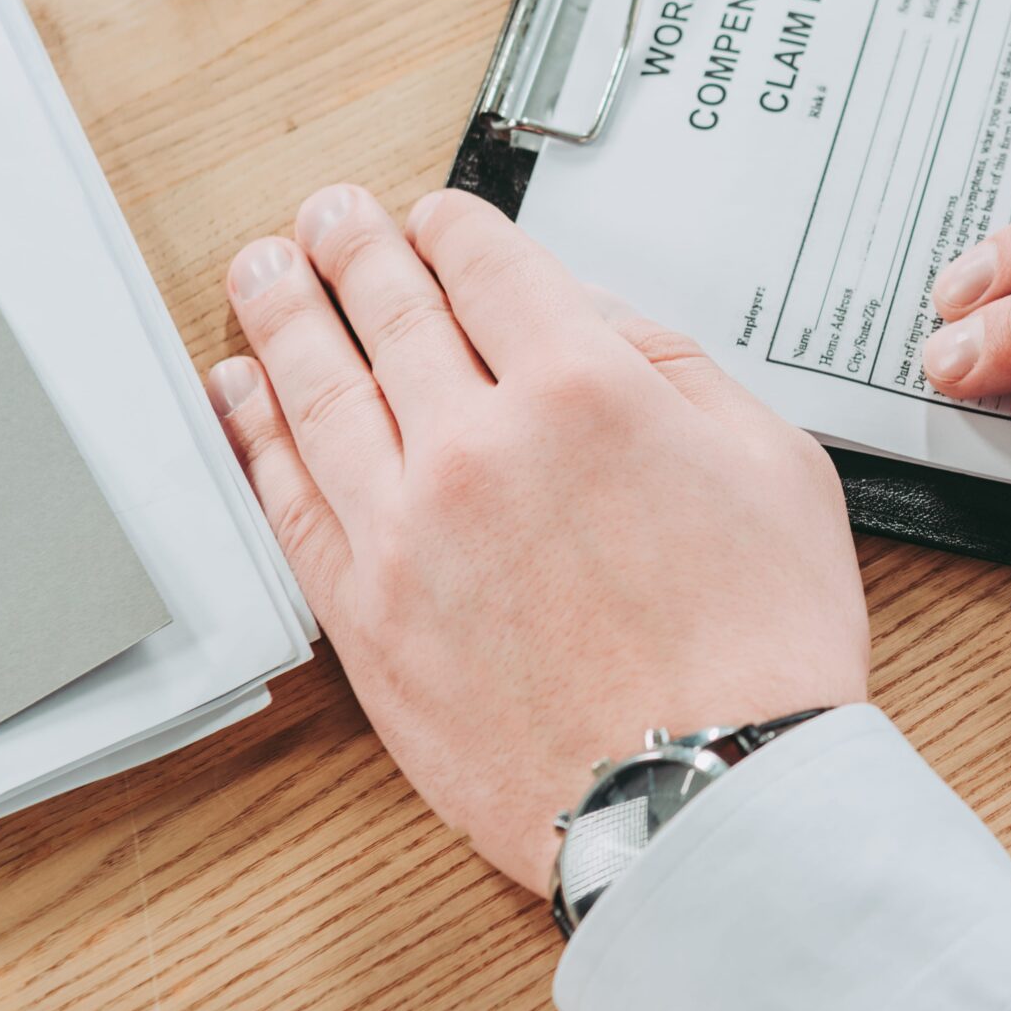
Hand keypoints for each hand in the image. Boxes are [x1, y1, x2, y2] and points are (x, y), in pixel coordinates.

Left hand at [203, 185, 867, 892]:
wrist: (706, 793)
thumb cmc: (757, 648)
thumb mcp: (773, 463)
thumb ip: (680, 368)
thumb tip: (598, 320)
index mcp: (586, 388)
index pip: (489, 265)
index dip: (454, 225)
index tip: (435, 219)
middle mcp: (481, 443)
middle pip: (391, 310)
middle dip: (355, 248)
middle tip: (329, 217)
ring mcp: (410, 529)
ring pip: (319, 389)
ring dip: (283, 315)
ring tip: (262, 270)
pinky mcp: (366, 613)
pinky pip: (286, 499)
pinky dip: (252, 433)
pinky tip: (237, 390)